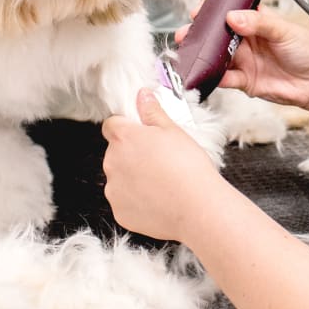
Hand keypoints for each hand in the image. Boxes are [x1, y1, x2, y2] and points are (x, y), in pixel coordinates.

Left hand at [102, 88, 224, 241]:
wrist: (197, 207)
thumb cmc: (188, 167)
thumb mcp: (173, 131)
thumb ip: (152, 112)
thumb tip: (142, 96)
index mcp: (124, 138)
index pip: (111, 125)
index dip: (126, 127)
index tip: (141, 134)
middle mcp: (112, 162)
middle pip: (116, 152)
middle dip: (132, 154)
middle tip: (158, 159)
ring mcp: (114, 190)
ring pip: (119, 177)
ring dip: (132, 177)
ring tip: (160, 181)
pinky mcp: (119, 212)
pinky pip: (123, 201)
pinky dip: (136, 200)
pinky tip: (157, 198)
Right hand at [177, 5, 308, 110]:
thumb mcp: (284, 30)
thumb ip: (258, 23)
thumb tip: (233, 17)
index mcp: (255, 21)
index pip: (228, 11)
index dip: (212, 10)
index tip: (200, 10)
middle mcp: (246, 40)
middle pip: (216, 34)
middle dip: (199, 33)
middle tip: (187, 32)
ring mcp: (243, 60)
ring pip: (215, 56)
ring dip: (201, 54)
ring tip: (190, 52)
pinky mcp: (244, 81)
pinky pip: (224, 78)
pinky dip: (214, 76)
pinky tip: (208, 72)